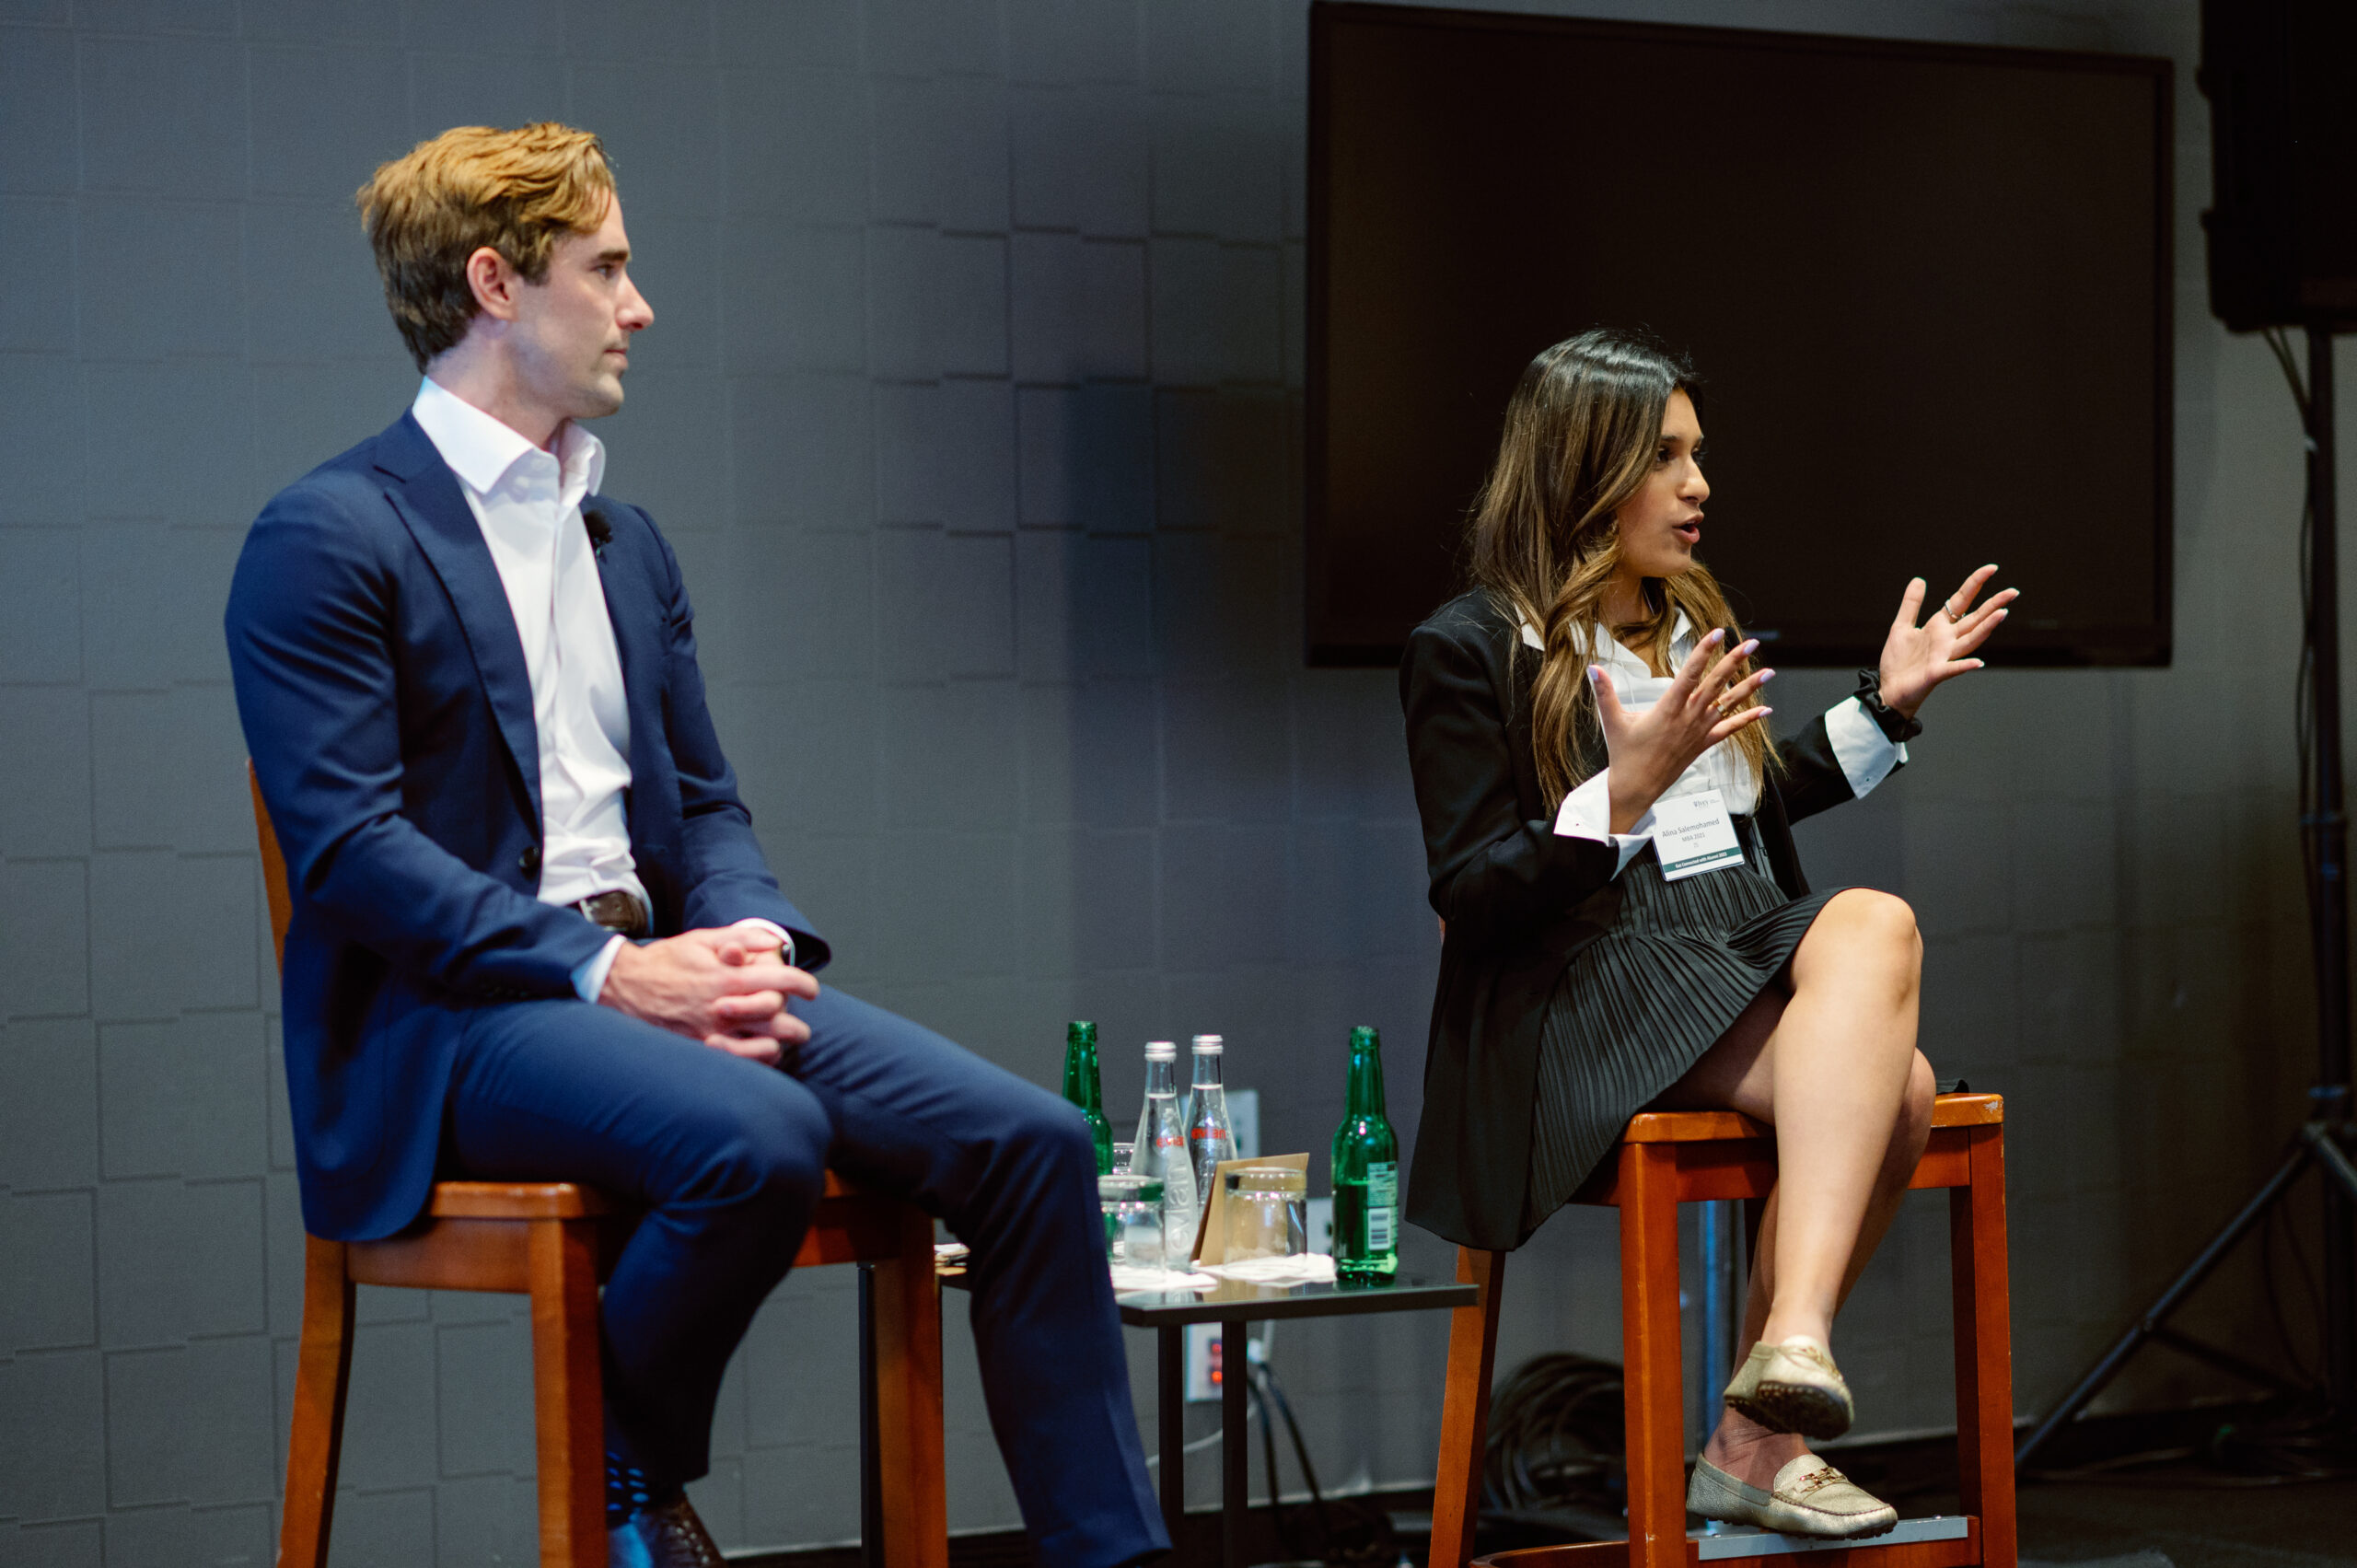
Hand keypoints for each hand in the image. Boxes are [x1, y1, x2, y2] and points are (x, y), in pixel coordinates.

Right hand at [598, 930, 819, 1063]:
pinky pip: (737, 1064)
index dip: (803, 984)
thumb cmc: (665, 960)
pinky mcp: (697, 1050)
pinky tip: (759, 1054)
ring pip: (760, 1048)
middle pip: (777, 1021)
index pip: (779, 981)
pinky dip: (754, 1061)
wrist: (622, 986)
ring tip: (786, 1042)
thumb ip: (740, 938)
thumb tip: (774, 941)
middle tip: (801, 1025)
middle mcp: (721, 1008)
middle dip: (797, 1024)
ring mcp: (709, 1033)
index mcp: (726, 978)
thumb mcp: (701, 940)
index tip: (811, 988)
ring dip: (779, 1045)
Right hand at [1594, 629, 1773, 831]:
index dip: (1704, 652)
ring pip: (1728, 705)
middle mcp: (1688, 718)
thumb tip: (1593, 668)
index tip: (1717, 634)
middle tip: (1750, 644)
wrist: (1636, 787)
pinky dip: (1748, 719)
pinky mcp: (1703, 744)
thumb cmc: (1625, 755)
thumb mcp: (1612, 721)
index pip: (1689, 674)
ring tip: (1768, 672)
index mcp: (1667, 708)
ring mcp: (1699, 731)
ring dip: (1749, 687)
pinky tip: (1765, 710)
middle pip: (1715, 684)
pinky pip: (1730, 730)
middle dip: (1733, 662)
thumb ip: (1605, 692)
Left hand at [1878, 566, 2016, 715]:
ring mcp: (1944, 656)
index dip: (1976, 583)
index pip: (1962, 600)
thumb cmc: (1898, 661)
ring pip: (1970, 640)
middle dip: (1994, 605)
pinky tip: (1979, 662)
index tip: (1992, 568)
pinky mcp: (1935, 673)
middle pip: (1975, 619)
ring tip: (2002, 614)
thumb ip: (1911, 604)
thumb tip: (1919, 579)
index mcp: (1939, 626)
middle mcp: (1947, 640)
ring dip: (1986, 628)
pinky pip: (1953, 668)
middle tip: (2013, 592)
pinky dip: (1965, 665)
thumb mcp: (1901, 626)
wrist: (1889, 689)